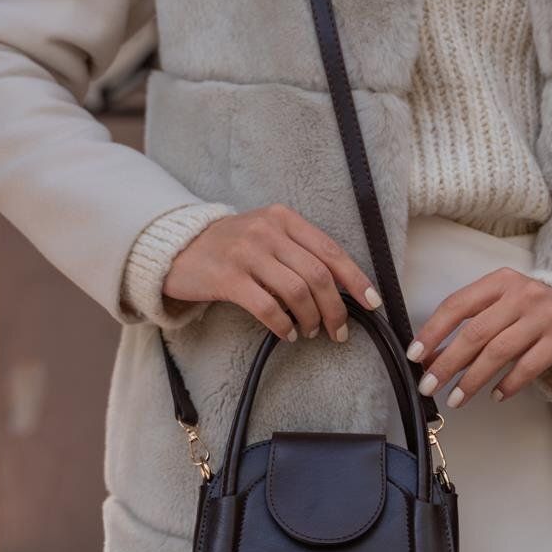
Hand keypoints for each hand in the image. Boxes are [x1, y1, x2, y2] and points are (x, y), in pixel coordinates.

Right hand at [161, 202, 382, 343]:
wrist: (178, 247)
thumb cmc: (231, 246)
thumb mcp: (267, 235)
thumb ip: (298, 252)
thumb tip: (340, 288)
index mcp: (284, 218)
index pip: (331, 250)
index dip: (356, 279)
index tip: (372, 303)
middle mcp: (267, 231)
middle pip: (318, 275)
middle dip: (335, 309)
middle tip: (338, 331)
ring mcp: (246, 252)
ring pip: (297, 292)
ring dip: (310, 319)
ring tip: (309, 332)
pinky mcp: (227, 277)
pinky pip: (267, 307)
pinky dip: (283, 325)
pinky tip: (286, 333)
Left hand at [406, 267, 551, 406]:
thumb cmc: (533, 313)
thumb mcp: (501, 312)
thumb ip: (469, 331)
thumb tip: (430, 359)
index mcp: (500, 281)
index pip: (458, 304)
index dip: (433, 331)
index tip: (415, 354)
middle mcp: (522, 294)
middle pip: (476, 332)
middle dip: (448, 362)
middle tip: (429, 385)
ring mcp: (545, 315)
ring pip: (499, 351)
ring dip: (473, 379)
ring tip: (456, 398)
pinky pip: (529, 366)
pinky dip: (509, 384)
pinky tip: (495, 396)